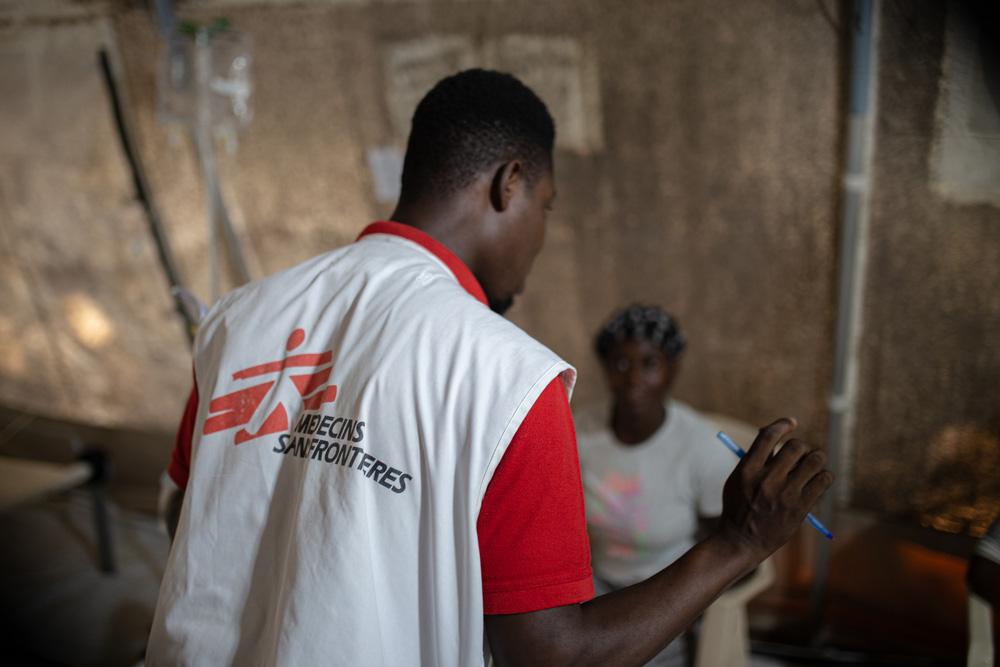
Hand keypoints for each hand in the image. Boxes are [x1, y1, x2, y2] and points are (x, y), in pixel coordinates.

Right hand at [716, 418, 832, 561]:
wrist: (742, 541)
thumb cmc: (739, 506)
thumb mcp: (737, 479)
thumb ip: (755, 457)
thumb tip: (777, 432)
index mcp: (747, 470)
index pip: (769, 436)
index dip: (783, 424)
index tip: (792, 423)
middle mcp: (766, 480)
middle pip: (795, 446)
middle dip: (800, 447)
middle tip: (800, 454)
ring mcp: (785, 495)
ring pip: (815, 460)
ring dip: (816, 458)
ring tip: (811, 464)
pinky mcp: (800, 508)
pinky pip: (824, 479)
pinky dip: (823, 475)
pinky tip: (817, 479)